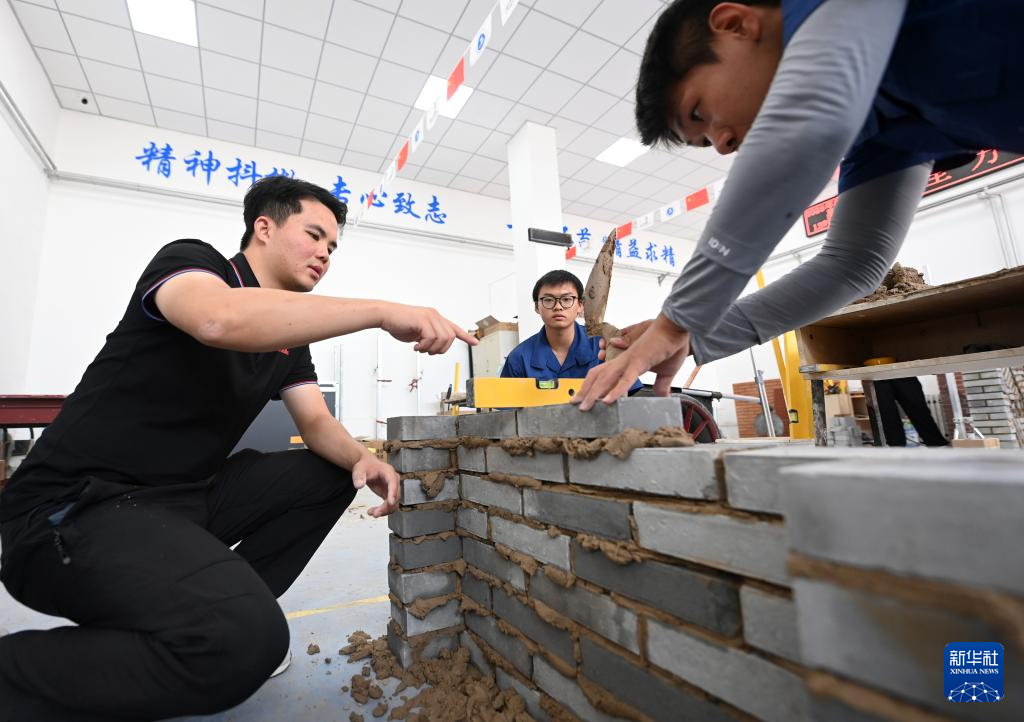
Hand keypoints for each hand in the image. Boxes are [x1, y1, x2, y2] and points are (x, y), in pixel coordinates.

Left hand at [352, 454, 399, 517]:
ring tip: (371, 513)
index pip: (393, 482)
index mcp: (389, 472)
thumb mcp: (359, 469)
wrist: (367, 466)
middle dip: (386, 507)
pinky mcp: (389, 494)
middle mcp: (394, 480)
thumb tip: (359, 486)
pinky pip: (389, 505)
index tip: (390, 502)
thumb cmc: (365, 466)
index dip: (393, 492)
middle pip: (395, 496)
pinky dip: (382, 511)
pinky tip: (372, 511)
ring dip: (384, 511)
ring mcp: (393, 488)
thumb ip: (359, 476)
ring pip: (394, 503)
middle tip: (375, 514)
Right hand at [381, 303, 477, 353]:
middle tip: (428, 351)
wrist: (385, 315)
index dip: (465, 336)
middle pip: (450, 337)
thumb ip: (428, 337)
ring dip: (432, 348)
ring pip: (443, 338)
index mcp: (435, 318)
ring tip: (421, 348)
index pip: (454, 328)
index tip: (475, 342)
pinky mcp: (423, 320)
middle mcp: (435, 315)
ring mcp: (430, 316)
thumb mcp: (417, 332)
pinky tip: (416, 346)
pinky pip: (431, 338)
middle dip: (441, 349)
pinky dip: (424, 346)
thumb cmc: (399, 323)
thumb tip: (435, 347)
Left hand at [574, 313, 689, 409]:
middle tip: (574, 404)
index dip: (591, 384)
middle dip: (585, 390)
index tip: (584, 396)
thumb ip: (661, 384)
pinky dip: (615, 390)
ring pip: (606, 379)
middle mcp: (623, 360)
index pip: (603, 373)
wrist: (677, 328)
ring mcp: (629, 361)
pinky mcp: (639, 362)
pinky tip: (607, 401)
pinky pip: (624, 379)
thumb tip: (662, 396)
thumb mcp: (666, 372)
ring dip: (594, 393)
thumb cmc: (671, 346)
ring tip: (584, 407)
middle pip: (598, 376)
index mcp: (626, 361)